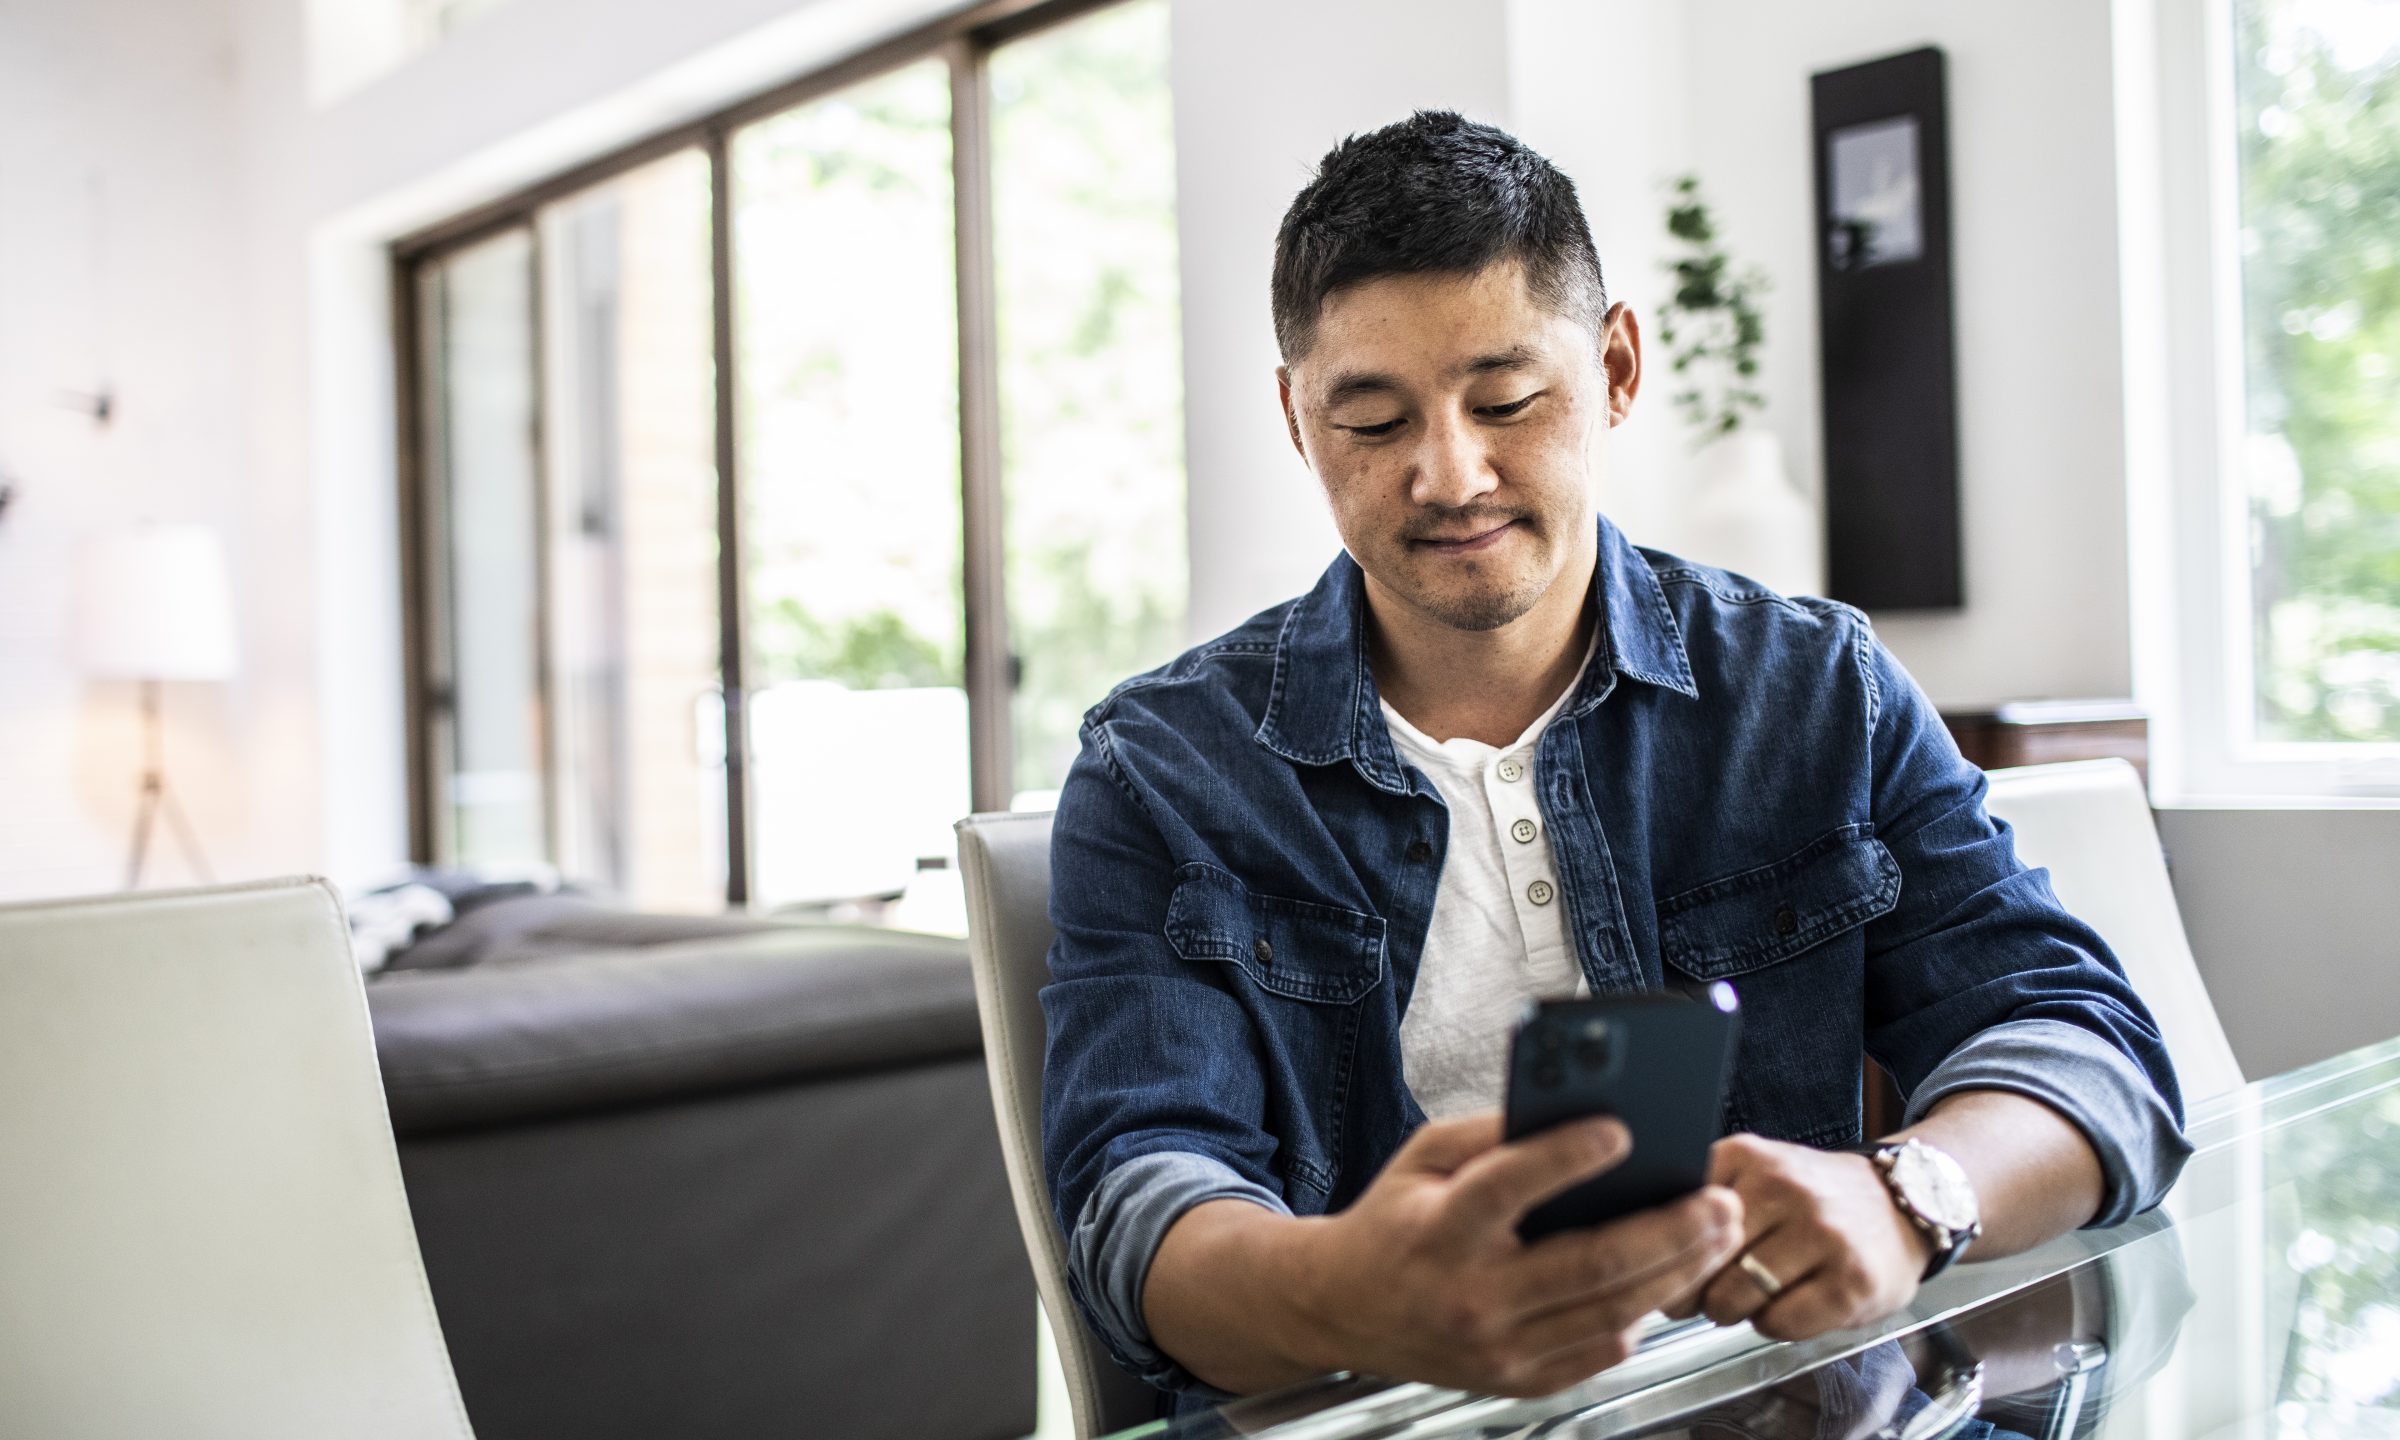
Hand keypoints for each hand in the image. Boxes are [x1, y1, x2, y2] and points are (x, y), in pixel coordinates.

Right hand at [1277, 1113, 1744, 1397]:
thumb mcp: (1424, 1157)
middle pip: (1594, 1262)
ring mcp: (1497, 1348)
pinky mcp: (1518, 1380)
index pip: (1511, 1186)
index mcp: (1440, 1231)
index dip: (1569, 1156)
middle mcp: (1470, 1295)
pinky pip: (1601, 1349)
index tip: (1623, 1129)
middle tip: (1719, 1199)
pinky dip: (1642, 1312)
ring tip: (1716, 1233)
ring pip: (1614, 1311)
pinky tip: (1667, 1277)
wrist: (1342, 1308)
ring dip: (1679, 1271)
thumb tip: (1578, 1111)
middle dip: (1673, 1229)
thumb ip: (1495, 1133)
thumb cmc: (1394, 1220)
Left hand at [1667, 1133, 1931, 1340]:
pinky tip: (1787, 1306)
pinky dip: (1773, 1326)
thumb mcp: (1757, 1175)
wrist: (1905, 1205)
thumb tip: (1640, 1249)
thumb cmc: (1812, 1201)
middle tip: (1705, 1295)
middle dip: (1694, 1290)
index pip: (1676, 1215)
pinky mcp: (1851, 1281)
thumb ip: (1703, 1199)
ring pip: (1736, 1296)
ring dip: (1732, 1311)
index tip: (1667, 1268)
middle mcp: (1785, 1187)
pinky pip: (1780, 1323)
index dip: (1664, 1253)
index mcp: (1747, 1156)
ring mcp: (1822, 1233)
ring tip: (1747, 1299)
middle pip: (1701, 1261)